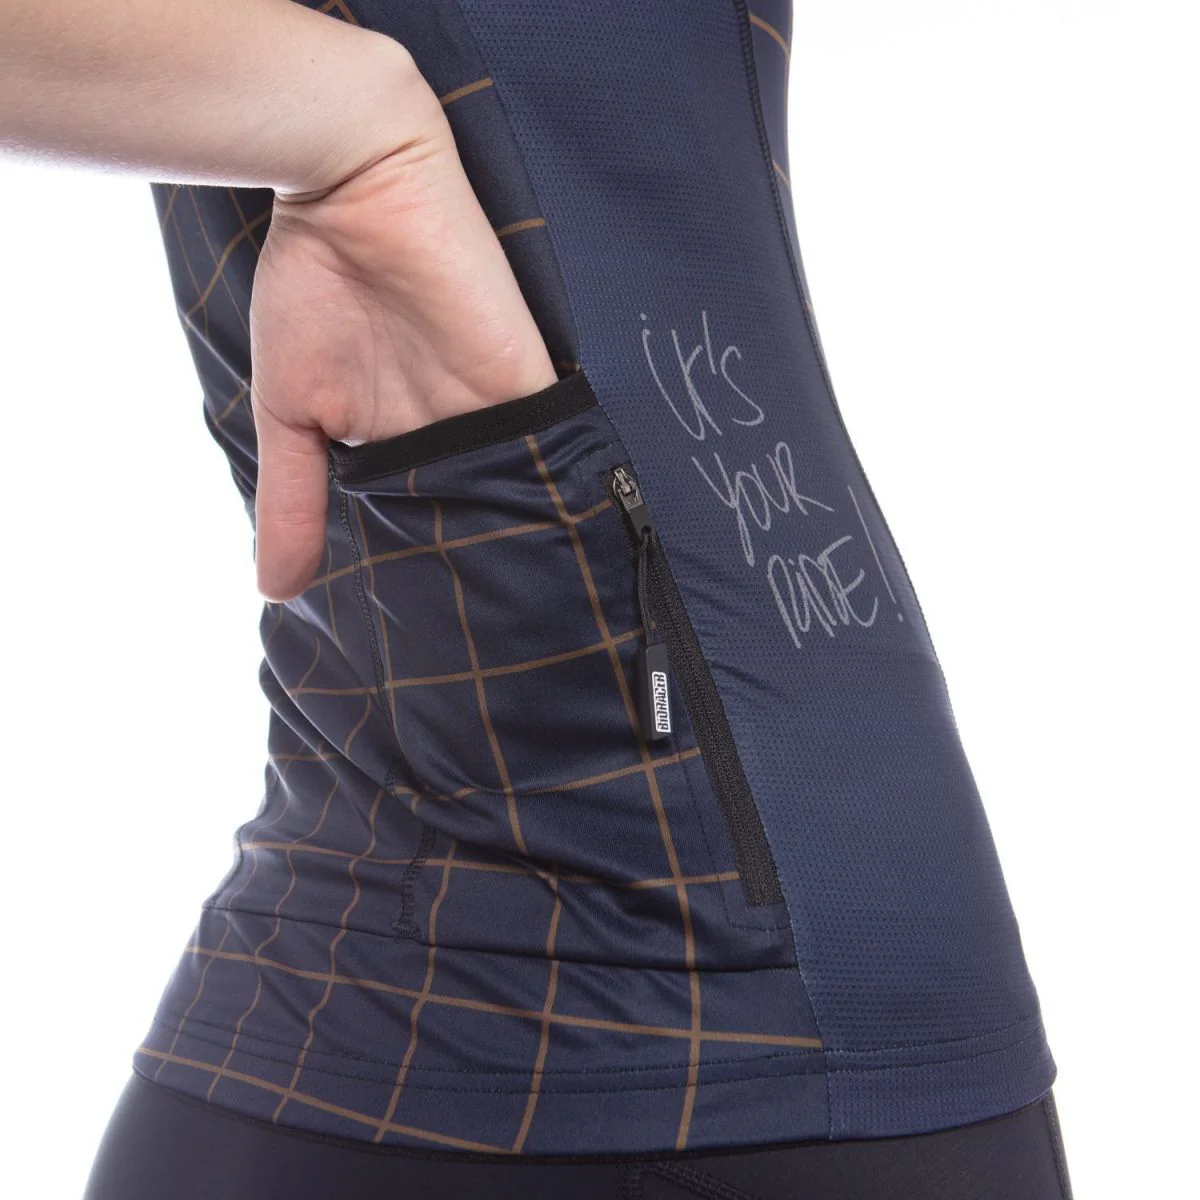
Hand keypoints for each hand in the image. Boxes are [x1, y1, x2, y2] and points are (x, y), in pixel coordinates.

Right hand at [248, 85, 556, 601]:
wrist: (353, 184)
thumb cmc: (315, 285)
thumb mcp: (291, 410)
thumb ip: (292, 498)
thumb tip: (274, 591)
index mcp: (395, 442)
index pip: (421, 523)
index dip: (424, 573)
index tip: (428, 639)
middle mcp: (451, 433)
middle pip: (478, 520)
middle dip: (481, 578)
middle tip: (489, 651)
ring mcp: (492, 410)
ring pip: (519, 498)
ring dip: (524, 551)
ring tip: (532, 628)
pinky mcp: (527, 379)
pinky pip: (554, 449)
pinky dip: (561, 499)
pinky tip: (569, 559)